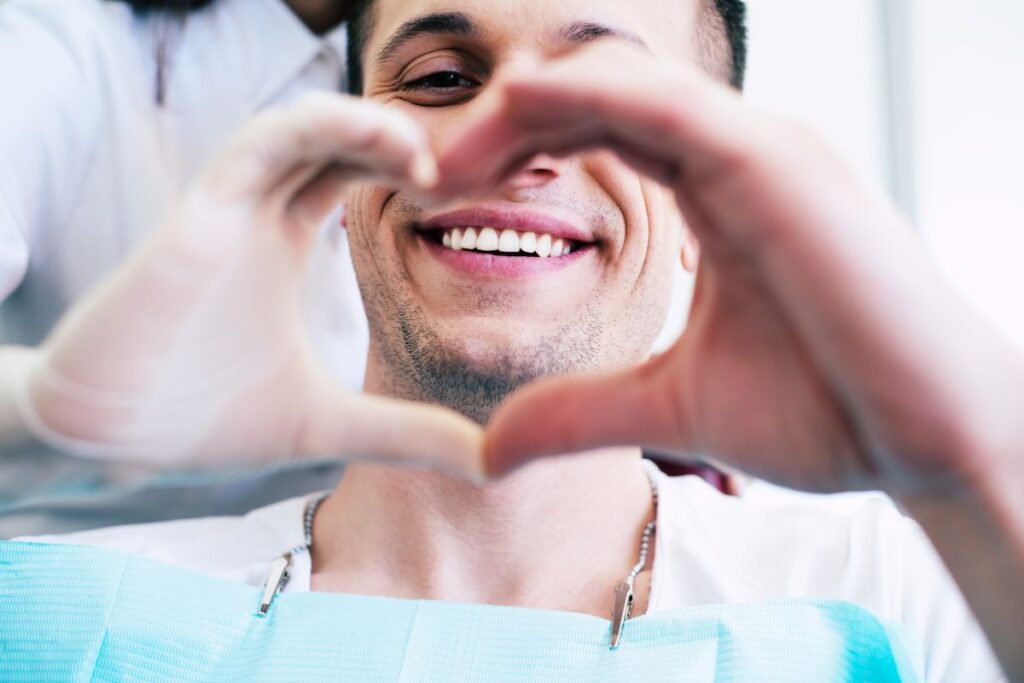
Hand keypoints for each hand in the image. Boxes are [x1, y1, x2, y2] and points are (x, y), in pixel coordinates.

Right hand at [11, 93, 482, 474]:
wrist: (108, 445)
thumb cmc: (203, 425)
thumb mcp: (331, 427)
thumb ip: (408, 435)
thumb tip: (490, 462)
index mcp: (285, 242)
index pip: (352, 172)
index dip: (406, 167)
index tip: (465, 190)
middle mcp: (258, 213)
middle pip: (337, 139)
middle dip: (401, 140)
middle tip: (462, 169)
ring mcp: (229, 208)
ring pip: (303, 129)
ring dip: (368, 125)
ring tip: (424, 157)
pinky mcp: (202, 213)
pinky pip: (262, 145)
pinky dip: (320, 128)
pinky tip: (381, 146)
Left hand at [441, 41, 1023, 497]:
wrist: (930, 443)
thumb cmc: (828, 411)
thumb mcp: (669, 406)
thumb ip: (578, 411)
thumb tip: (488, 448)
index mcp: (713, 193)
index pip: (594, 136)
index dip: (513, 153)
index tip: (444, 193)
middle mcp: (735, 156)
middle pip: (593, 101)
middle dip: (504, 127)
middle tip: (429, 171)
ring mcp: (760, 151)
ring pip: (623, 85)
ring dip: (528, 107)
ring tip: (455, 153)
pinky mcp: (780, 164)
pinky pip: (668, 103)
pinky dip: (590, 96)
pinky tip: (521, 108)